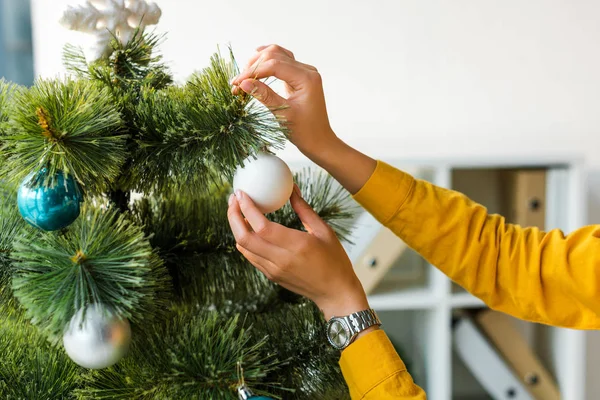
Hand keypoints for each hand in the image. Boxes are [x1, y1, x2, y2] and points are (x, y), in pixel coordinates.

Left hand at [227, 184, 368, 319]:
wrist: (335, 293)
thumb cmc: (334, 260)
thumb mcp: (324, 231)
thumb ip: (304, 210)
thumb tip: (292, 188)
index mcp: (296, 246)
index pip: (261, 226)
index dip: (247, 208)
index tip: (241, 193)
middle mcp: (281, 260)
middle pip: (244, 237)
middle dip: (233, 216)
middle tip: (234, 199)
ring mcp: (273, 270)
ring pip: (243, 247)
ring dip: (236, 227)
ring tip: (237, 210)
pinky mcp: (271, 275)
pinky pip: (251, 256)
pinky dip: (245, 240)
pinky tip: (247, 227)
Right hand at [231, 44, 338, 160]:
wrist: (318, 140)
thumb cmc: (305, 131)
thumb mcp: (283, 114)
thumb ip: (264, 95)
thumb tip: (244, 83)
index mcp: (307, 78)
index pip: (274, 65)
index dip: (253, 72)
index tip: (237, 83)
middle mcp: (307, 71)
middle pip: (275, 55)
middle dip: (254, 66)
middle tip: (237, 82)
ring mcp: (304, 72)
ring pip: (278, 54)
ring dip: (259, 62)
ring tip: (244, 75)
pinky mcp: (299, 77)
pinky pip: (282, 62)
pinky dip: (267, 62)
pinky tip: (255, 64)